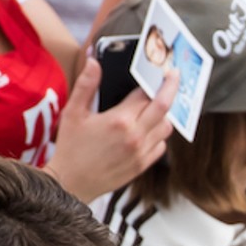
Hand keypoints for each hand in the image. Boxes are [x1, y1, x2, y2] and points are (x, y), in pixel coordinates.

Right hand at [45, 58, 176, 200]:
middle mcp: (136, 136)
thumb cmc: (70, 147)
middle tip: (174, 77)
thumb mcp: (73, 113)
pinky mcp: (143, 165)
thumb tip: (94, 61)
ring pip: (166, 127)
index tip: (163, 70)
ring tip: (156, 105)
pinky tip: (149, 129)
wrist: (71, 183)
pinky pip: (161, 145)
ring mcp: (142, 152)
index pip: (146, 94)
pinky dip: (159, 134)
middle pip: (164, 107)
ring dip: (164, 114)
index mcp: (120, 120)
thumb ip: (86, 85)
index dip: (155, 80)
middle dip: (171, 88)